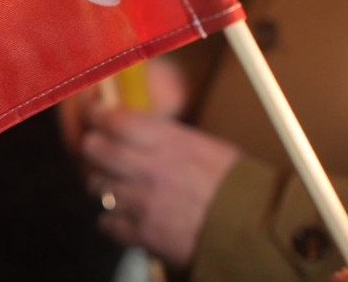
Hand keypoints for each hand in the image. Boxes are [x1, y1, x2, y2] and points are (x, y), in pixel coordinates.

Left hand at [79, 66, 239, 266]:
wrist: (254, 230)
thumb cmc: (237, 184)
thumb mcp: (205, 146)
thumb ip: (167, 137)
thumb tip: (142, 128)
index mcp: (166, 141)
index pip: (113, 119)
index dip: (97, 115)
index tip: (94, 114)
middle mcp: (146, 168)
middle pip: (93, 149)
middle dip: (93, 148)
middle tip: (99, 150)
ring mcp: (140, 202)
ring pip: (96, 186)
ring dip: (104, 185)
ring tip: (120, 186)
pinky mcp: (141, 233)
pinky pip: (106, 223)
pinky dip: (112, 220)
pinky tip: (126, 216)